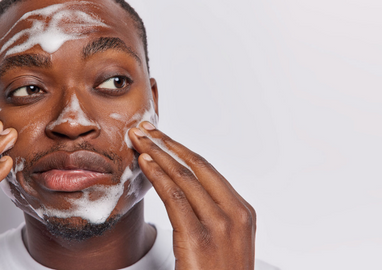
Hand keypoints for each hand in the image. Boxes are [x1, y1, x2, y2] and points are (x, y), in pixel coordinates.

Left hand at [129, 122, 255, 269]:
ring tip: (139, 138)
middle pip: (196, 167)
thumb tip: (183, 190)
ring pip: (184, 177)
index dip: (181, 150)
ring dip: (158, 154)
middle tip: (146, 128)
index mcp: (242, 212)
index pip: (207, 171)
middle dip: (167, 144)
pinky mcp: (200, 237)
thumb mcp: (224, 241)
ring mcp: (221, 224)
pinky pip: (175, 197)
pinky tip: (145, 162)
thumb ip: (210, 214)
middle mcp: (235, 213)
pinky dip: (158, 176)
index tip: (161, 137)